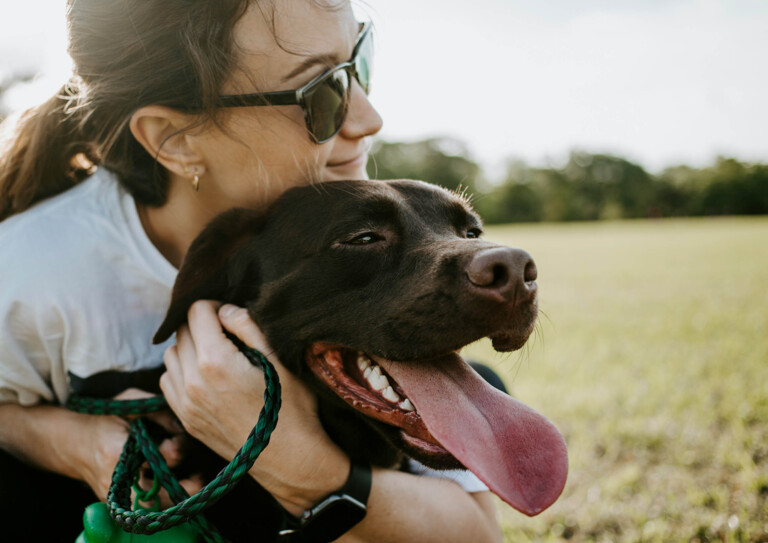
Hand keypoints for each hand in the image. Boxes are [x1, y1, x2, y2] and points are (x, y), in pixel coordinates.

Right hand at [77, 389, 202, 506]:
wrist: (74, 443)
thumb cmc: (106, 418)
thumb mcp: (130, 403)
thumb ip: (158, 412)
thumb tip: (184, 426)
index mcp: (116, 451)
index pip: (151, 458)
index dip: (171, 452)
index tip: (178, 442)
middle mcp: (115, 479)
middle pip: (153, 496)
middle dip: (180, 487)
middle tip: (199, 477)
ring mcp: (115, 495)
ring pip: (152, 507)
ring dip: (176, 496)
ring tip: (196, 481)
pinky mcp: (119, 503)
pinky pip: (146, 507)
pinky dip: (165, 499)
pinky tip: (181, 485)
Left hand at [160, 301, 349, 513]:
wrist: (289, 458)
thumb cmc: (291, 407)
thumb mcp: (278, 359)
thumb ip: (248, 327)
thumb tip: (225, 310)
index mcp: (215, 361)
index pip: (196, 311)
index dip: (214, 305)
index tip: (230, 315)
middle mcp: (192, 381)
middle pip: (181, 331)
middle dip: (201, 324)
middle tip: (227, 333)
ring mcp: (186, 403)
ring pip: (170, 355)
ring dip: (189, 347)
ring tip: (216, 354)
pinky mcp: (186, 420)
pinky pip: (169, 381)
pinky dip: (181, 371)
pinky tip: (205, 376)